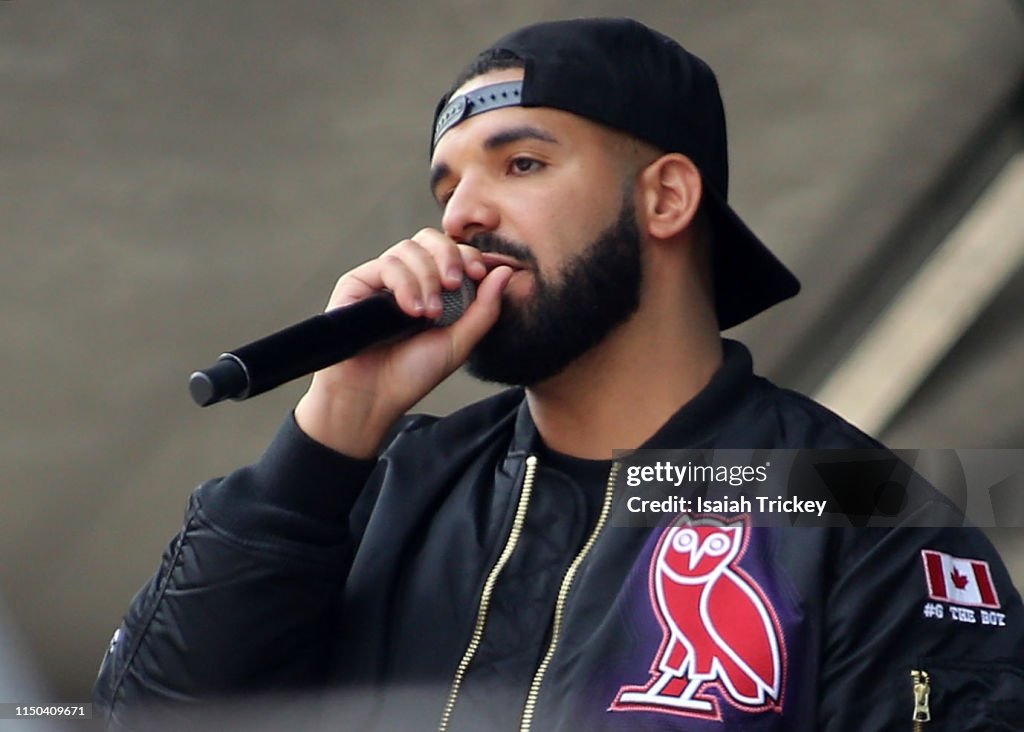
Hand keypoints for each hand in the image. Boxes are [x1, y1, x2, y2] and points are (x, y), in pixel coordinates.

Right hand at [294, 228, 512, 457]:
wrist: (374, 396)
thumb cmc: (413, 374)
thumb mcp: (460, 342)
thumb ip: (484, 308)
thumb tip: (505, 270)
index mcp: (433, 288)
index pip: (452, 252)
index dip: (467, 255)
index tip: (479, 272)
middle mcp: (407, 279)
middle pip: (430, 239)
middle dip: (448, 255)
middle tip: (455, 283)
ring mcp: (381, 280)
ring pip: (409, 249)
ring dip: (426, 277)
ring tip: (429, 313)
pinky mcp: (357, 283)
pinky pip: (386, 264)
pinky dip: (405, 283)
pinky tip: (411, 311)